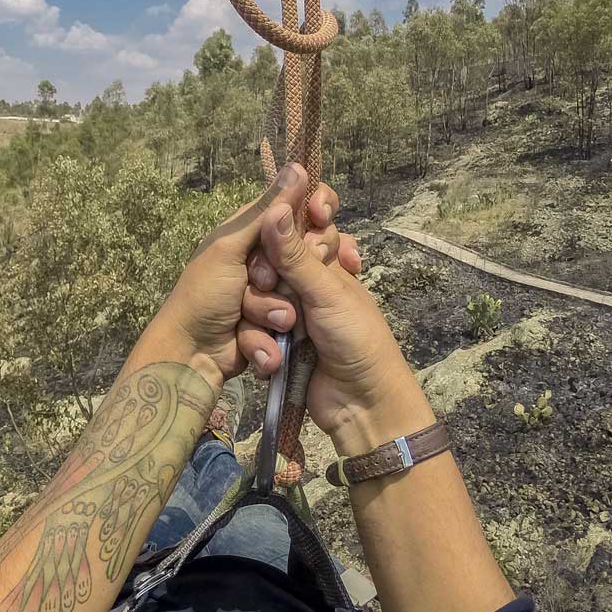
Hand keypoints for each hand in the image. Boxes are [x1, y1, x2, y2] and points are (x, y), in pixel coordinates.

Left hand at [154, 163, 357, 381]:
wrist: (192, 352)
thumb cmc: (204, 294)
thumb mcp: (230, 247)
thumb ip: (265, 211)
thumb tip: (298, 166)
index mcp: (252, 233)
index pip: (296, 210)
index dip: (314, 213)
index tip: (322, 216)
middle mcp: (266, 259)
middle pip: (308, 253)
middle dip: (290, 273)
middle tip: (261, 281)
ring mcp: (273, 293)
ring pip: (302, 292)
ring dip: (276, 309)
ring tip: (251, 317)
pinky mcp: (276, 323)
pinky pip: (293, 322)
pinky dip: (274, 334)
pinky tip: (259, 339)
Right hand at [237, 202, 433, 456]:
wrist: (360, 404)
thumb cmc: (357, 339)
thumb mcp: (327, 292)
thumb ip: (294, 254)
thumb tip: (275, 206)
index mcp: (326, 264)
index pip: (298, 229)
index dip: (285, 220)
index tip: (273, 214)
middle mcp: (304, 284)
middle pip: (265, 263)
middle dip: (266, 276)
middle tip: (268, 284)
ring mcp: (287, 314)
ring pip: (254, 297)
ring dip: (263, 315)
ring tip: (283, 331)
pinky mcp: (273, 342)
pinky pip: (251, 330)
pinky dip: (258, 342)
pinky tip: (271, 355)